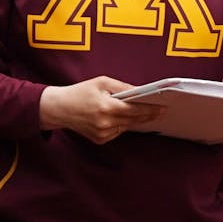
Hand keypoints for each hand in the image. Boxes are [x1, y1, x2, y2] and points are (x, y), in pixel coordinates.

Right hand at [39, 76, 164, 143]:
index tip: (163, 108)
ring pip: (126, 126)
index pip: (134, 109)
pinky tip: (119, 117)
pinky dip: (121, 124)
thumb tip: (140, 91)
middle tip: (162, 111)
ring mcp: (102, 134)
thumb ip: (122, 87)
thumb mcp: (101, 82)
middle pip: (134, 120)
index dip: (150, 109)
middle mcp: (104, 123)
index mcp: (106, 107)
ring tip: (145, 112)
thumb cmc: (80, 92)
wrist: (59, 108)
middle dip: (148, 115)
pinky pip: (117, 131)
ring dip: (134, 120)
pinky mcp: (99, 140)